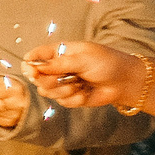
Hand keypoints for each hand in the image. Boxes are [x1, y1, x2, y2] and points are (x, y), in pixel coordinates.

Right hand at [25, 39, 147, 108]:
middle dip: (51, 81)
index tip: (33, 71)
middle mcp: (57, 68)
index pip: (33, 57)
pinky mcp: (69, 97)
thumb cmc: (107, 63)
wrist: (125, 81)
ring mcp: (62, 83)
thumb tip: (34, 67)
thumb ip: (57, 64)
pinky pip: (61, 102)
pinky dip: (74, 99)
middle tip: (67, 78)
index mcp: (58, 53)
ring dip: (64, 90)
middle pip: (36, 78)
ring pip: (47, 91)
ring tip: (80, 84)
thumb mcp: (82, 59)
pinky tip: (86, 92)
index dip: (29, 65)